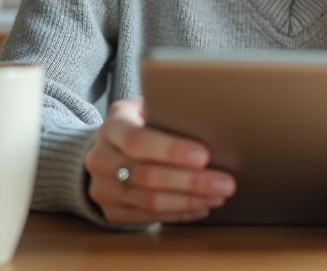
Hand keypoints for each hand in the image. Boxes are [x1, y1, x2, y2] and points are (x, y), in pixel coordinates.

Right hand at [85, 98, 235, 224]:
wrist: (107, 149)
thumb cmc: (140, 125)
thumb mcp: (148, 109)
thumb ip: (168, 113)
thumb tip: (209, 122)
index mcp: (112, 125)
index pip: (138, 140)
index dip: (171, 150)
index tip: (204, 156)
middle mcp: (101, 157)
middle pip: (148, 175)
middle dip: (191, 181)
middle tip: (225, 183)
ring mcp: (102, 187)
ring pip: (150, 201)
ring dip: (190, 201)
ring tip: (218, 196)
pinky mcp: (110, 210)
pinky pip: (148, 217)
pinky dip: (179, 213)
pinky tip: (201, 207)